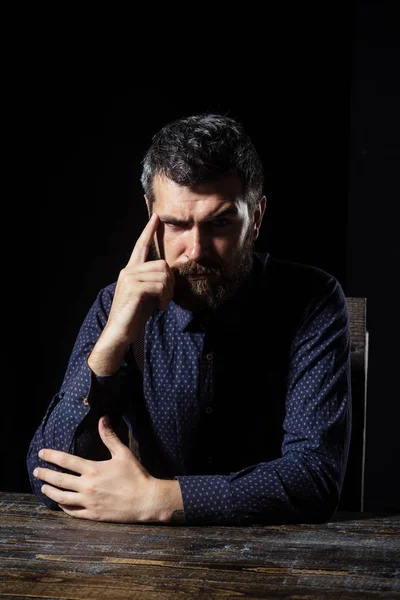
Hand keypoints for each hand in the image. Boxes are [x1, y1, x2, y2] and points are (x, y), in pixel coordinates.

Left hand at [34, 416, 180, 522]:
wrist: (146, 500)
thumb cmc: (136, 475)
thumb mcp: (123, 453)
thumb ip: (109, 436)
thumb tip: (103, 418)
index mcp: (93, 469)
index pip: (66, 461)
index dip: (51, 456)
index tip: (41, 453)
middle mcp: (87, 486)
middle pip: (59, 480)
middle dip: (45, 474)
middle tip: (36, 471)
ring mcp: (89, 502)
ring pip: (62, 498)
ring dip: (50, 491)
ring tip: (43, 487)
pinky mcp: (93, 514)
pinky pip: (72, 511)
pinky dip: (63, 506)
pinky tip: (60, 503)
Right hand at [88, 212, 174, 373]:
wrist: (120, 332)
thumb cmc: (135, 314)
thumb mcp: (147, 293)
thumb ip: (155, 280)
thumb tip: (169, 274)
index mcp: (131, 270)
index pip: (141, 245)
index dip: (148, 230)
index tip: (156, 216)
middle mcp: (128, 270)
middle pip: (162, 264)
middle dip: (171, 282)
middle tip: (166, 298)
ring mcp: (129, 279)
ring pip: (163, 275)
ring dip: (168, 292)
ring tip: (162, 303)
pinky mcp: (134, 288)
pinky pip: (159, 285)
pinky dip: (164, 297)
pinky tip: (159, 307)